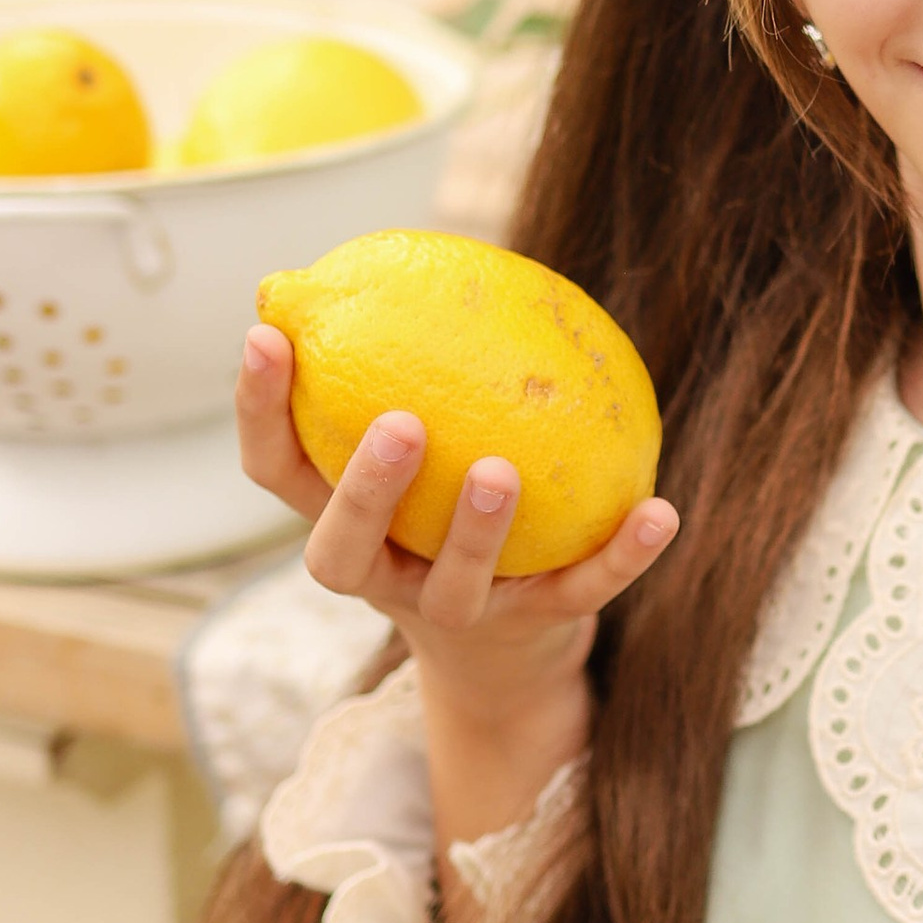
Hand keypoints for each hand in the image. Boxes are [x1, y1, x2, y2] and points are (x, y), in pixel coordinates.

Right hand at [235, 324, 677, 832]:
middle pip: (342, 554)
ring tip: (501, 470)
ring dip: (475, 530)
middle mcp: (383, 577)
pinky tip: (662, 511)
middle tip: (401, 424)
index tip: (267, 334)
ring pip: (454, 584)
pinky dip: (623, 556)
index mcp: (340, 523)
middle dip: (365, 492)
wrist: (506, 656)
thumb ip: (391, 374)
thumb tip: (353, 266)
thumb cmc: (439, 513)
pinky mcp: (537, 627)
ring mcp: (457, 613)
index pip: (276, 471)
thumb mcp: (410, 455)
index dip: (260, 411)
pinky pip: (583, 592)